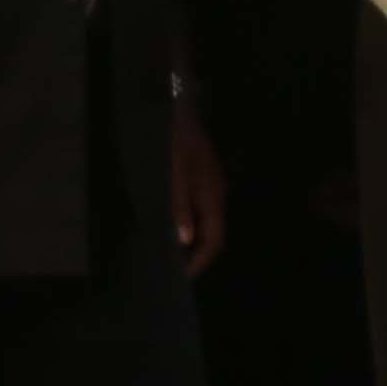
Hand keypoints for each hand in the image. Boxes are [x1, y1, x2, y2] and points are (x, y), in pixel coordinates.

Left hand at [171, 88, 228, 274]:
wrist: (180, 107)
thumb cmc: (177, 142)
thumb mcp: (175, 176)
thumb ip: (180, 209)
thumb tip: (185, 241)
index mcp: (212, 197)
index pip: (214, 241)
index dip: (200, 262)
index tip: (183, 278)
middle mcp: (215, 195)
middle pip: (212, 234)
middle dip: (196, 256)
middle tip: (175, 272)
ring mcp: (208, 186)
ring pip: (205, 223)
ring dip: (191, 241)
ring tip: (171, 256)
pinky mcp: (199, 179)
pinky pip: (197, 210)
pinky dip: (187, 225)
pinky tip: (172, 228)